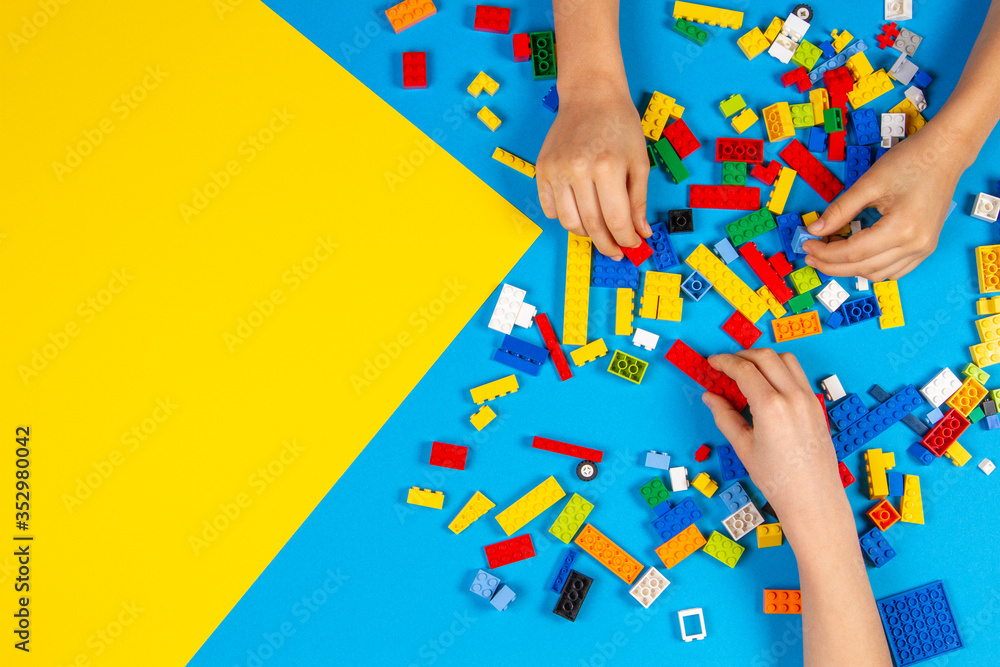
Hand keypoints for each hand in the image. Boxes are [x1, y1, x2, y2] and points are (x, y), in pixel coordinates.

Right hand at [536, 83, 650, 259]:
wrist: (590, 96)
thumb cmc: (619, 125)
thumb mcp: (639, 161)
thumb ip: (638, 200)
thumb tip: (640, 233)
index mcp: (607, 166)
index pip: (616, 219)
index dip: (625, 239)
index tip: (631, 246)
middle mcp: (578, 169)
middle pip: (592, 225)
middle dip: (607, 245)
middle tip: (615, 252)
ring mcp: (557, 170)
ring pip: (569, 222)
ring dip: (586, 234)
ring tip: (598, 231)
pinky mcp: (542, 169)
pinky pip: (550, 209)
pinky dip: (565, 217)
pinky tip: (579, 211)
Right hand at [701, 350, 847, 545]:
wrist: (813, 498)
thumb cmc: (778, 480)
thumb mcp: (743, 447)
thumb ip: (725, 416)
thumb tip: (711, 397)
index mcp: (771, 407)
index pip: (744, 369)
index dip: (724, 362)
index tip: (712, 362)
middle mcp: (793, 397)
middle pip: (765, 356)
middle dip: (742, 355)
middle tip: (726, 365)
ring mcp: (809, 399)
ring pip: (785, 359)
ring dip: (763, 358)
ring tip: (747, 371)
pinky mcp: (816, 405)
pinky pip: (797, 374)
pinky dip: (780, 369)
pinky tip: (767, 385)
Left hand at [802, 123, 965, 280]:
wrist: (945, 153)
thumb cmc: (912, 161)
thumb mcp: (869, 183)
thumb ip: (840, 210)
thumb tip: (816, 229)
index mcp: (902, 229)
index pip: (852, 253)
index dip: (825, 252)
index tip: (807, 244)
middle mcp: (915, 245)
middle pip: (863, 267)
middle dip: (832, 264)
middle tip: (811, 255)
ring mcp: (923, 248)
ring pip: (878, 273)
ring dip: (850, 269)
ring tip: (829, 256)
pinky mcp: (925, 247)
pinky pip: (894, 270)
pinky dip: (871, 268)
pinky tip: (855, 258)